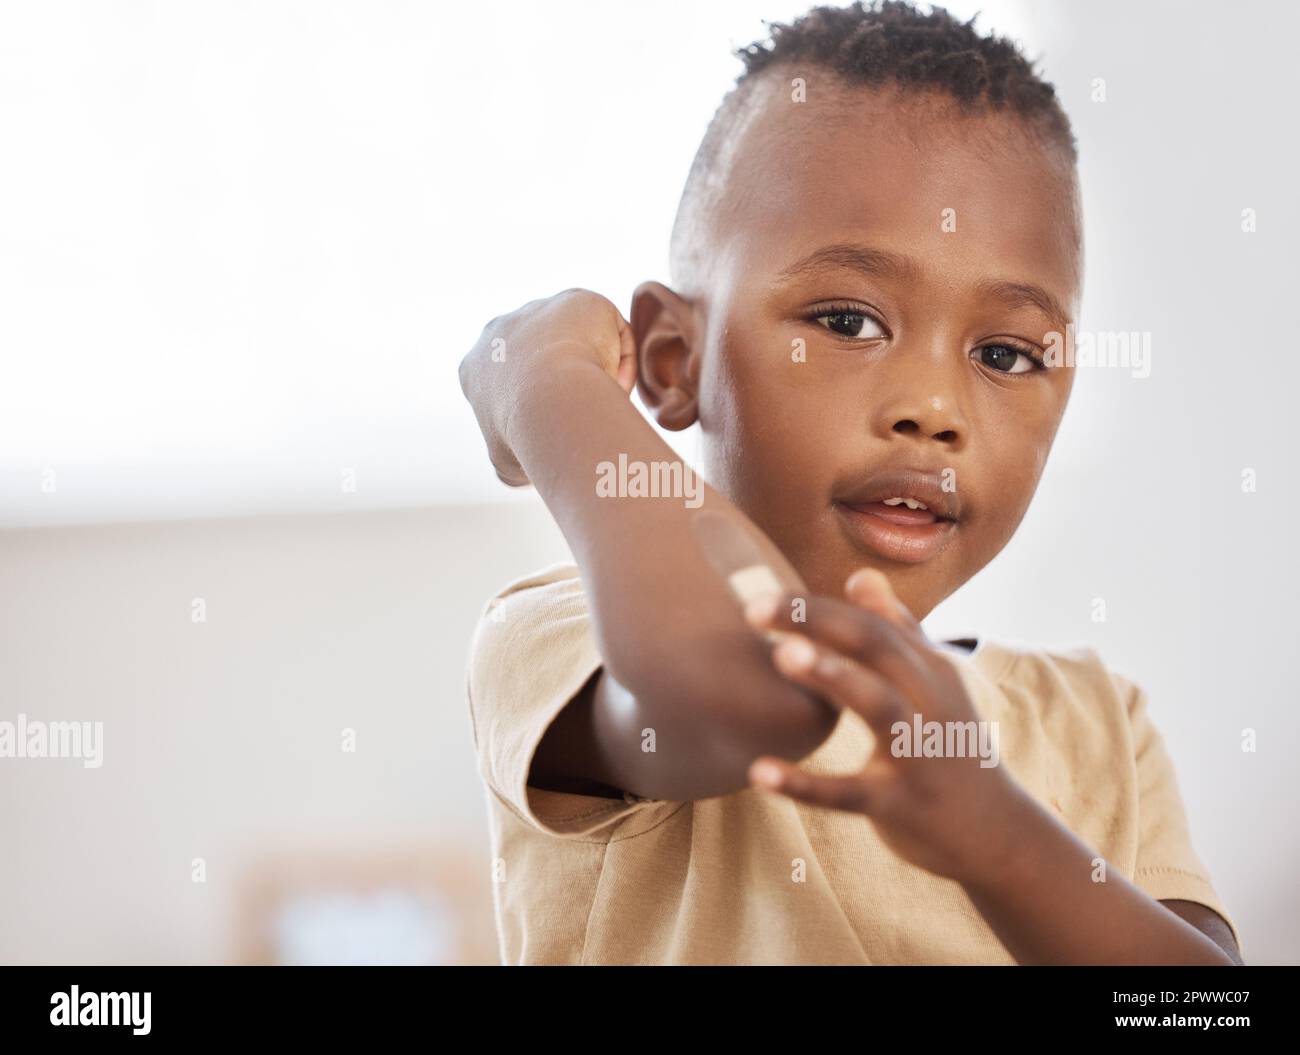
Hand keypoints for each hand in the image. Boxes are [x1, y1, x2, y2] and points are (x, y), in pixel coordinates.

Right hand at [457, 289, 637, 485]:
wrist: (551, 399)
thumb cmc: (526, 438)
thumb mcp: (507, 465)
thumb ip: (514, 461)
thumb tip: (527, 471)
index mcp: (476, 365)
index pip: (508, 381)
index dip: (535, 407)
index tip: (553, 427)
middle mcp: (501, 330)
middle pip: (543, 355)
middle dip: (564, 380)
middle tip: (583, 413)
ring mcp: (540, 310)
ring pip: (580, 344)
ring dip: (596, 372)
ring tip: (602, 404)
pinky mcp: (579, 301)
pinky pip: (611, 334)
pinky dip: (620, 362)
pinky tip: (616, 386)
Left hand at [743, 569, 1022, 883]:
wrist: (997, 832)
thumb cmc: (950, 747)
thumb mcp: (936, 684)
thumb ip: (898, 630)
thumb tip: (860, 575)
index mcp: (928, 669)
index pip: (870, 624)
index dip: (817, 606)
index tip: (759, 593)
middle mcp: (928, 701)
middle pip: (875, 646)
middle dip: (817, 620)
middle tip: (754, 606)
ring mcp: (918, 753)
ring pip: (879, 706)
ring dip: (833, 677)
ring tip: (781, 655)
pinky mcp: (900, 805)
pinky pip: (850, 794)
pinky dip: (805, 785)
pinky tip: (758, 773)